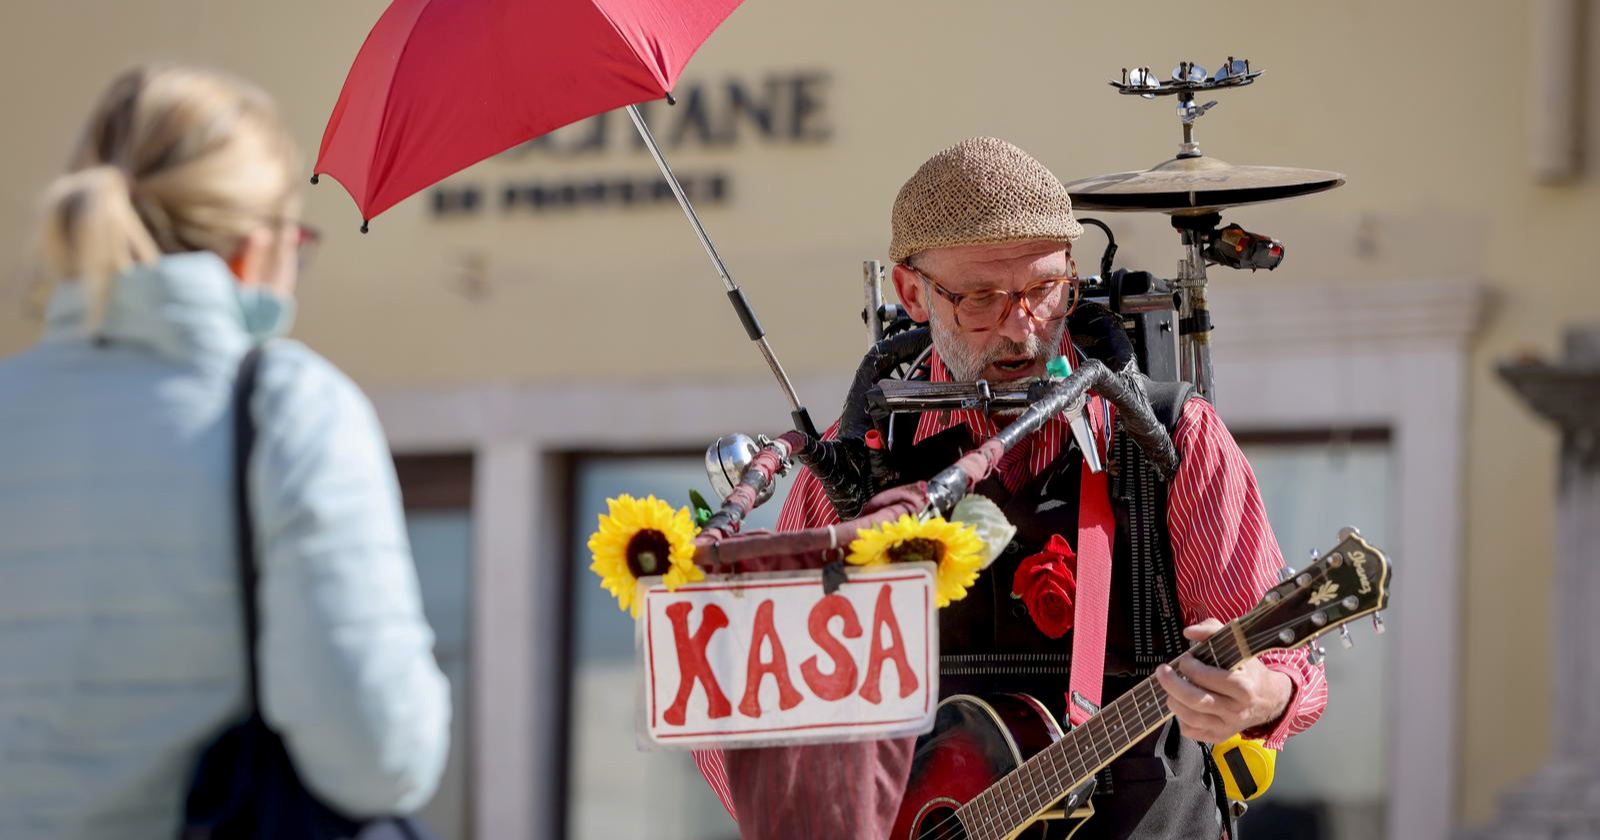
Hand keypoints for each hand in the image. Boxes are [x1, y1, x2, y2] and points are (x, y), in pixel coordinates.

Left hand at [1153, 619, 1293, 743]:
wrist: (1269, 699)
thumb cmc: (1248, 670)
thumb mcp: (1237, 646)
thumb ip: (1212, 630)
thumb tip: (1188, 632)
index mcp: (1242, 686)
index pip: (1206, 677)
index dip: (1189, 665)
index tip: (1186, 658)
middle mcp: (1235, 710)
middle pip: (1195, 700)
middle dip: (1172, 683)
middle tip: (1163, 671)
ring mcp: (1227, 726)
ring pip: (1190, 717)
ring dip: (1173, 700)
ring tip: (1171, 689)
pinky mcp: (1219, 736)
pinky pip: (1191, 731)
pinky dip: (1180, 718)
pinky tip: (1183, 705)